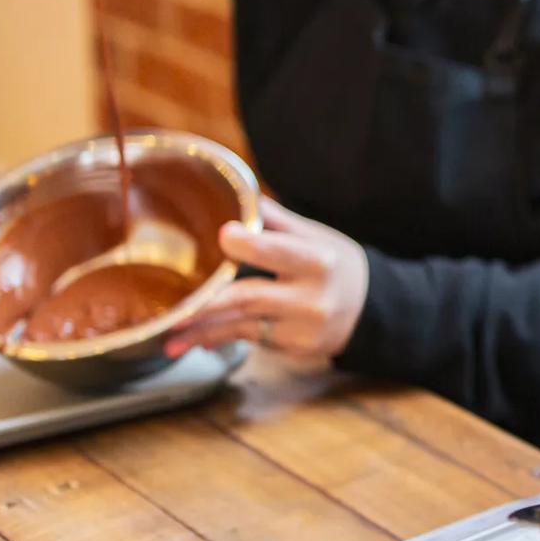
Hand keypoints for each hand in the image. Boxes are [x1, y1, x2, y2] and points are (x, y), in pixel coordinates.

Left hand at [166, 198, 368, 361]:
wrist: (369, 310)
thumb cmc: (334, 265)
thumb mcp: (317, 237)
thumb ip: (277, 221)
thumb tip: (241, 193)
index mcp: (317, 260)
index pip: (278, 251)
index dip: (249, 244)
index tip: (223, 235)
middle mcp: (311, 296)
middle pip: (252, 297)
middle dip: (209, 304)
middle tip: (174, 311)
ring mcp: (302, 326)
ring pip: (243, 326)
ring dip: (203, 331)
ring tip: (170, 337)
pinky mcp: (294, 347)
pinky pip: (249, 340)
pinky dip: (220, 338)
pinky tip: (196, 341)